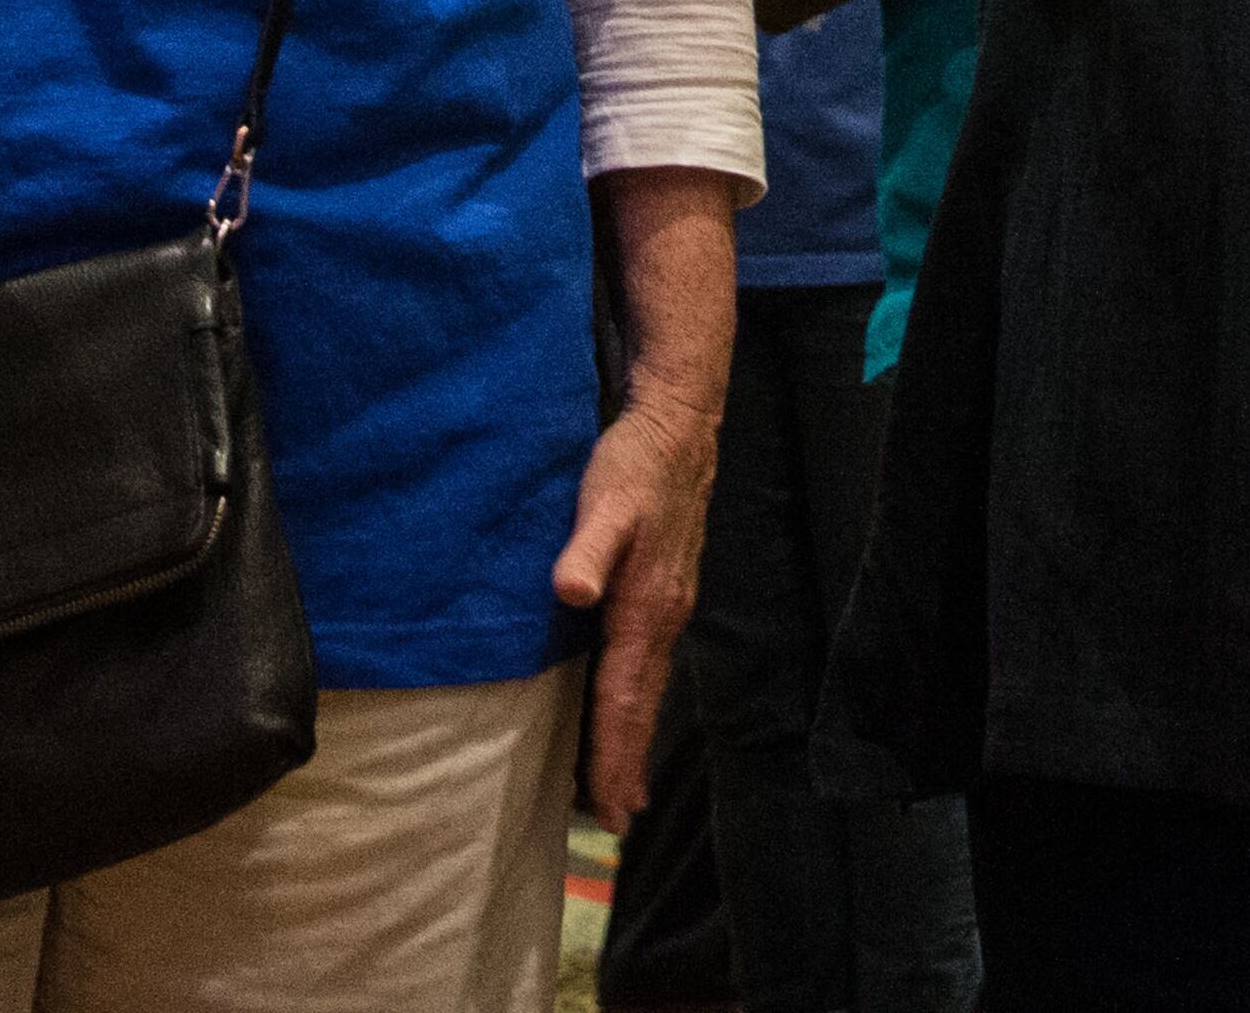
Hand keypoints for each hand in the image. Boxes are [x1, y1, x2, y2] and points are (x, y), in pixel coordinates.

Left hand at [551, 385, 720, 830]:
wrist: (678, 428)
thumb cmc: (634, 465)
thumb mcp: (605, 498)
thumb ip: (588, 546)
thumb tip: (571, 591)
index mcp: (647, 606)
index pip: (624, 694)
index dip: (613, 750)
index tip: (604, 802)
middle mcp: (665, 617)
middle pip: (643, 703)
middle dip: (628, 762)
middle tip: (614, 820)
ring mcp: (670, 607)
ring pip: (648, 687)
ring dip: (634, 738)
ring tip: (621, 788)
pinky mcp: (664, 593)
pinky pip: (649, 665)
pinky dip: (637, 703)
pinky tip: (628, 712)